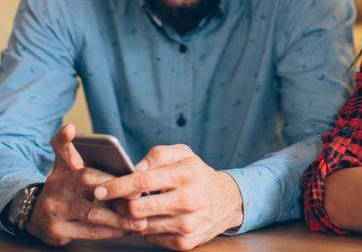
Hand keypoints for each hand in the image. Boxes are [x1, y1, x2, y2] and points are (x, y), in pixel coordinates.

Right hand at [27, 124, 143, 245]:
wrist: (37, 215)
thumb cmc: (65, 184)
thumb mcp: (66, 164)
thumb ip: (73, 147)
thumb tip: (71, 128)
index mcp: (63, 167)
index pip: (63, 150)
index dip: (67, 139)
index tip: (73, 130)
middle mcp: (57, 186)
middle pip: (89, 181)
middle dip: (116, 186)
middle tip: (139, 192)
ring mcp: (56, 209)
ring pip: (92, 212)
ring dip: (119, 217)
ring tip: (140, 221)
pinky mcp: (57, 230)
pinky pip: (89, 231)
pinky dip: (111, 231)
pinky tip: (127, 230)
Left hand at [95, 144, 242, 250]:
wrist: (226, 201)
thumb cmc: (197, 175)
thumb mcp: (184, 154)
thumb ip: (159, 154)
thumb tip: (136, 167)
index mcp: (187, 175)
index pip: (143, 182)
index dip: (118, 186)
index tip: (100, 189)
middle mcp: (188, 200)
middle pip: (137, 209)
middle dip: (120, 205)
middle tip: (115, 201)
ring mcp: (187, 224)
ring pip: (142, 225)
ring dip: (132, 218)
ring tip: (132, 207)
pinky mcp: (185, 242)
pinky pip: (152, 238)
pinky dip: (147, 228)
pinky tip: (152, 217)